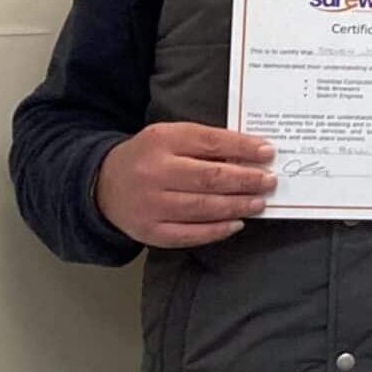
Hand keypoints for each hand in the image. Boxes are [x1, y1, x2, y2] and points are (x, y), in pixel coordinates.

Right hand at [94, 123, 275, 247]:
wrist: (102, 185)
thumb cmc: (148, 158)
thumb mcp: (170, 138)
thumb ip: (205, 144)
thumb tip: (251, 155)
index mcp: (160, 141)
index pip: (209, 142)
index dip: (242, 148)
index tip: (267, 152)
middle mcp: (153, 172)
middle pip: (209, 177)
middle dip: (245, 180)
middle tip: (269, 181)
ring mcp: (150, 204)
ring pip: (203, 207)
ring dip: (237, 205)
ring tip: (259, 202)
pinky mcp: (150, 230)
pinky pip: (190, 233)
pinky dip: (217, 230)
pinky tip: (237, 223)